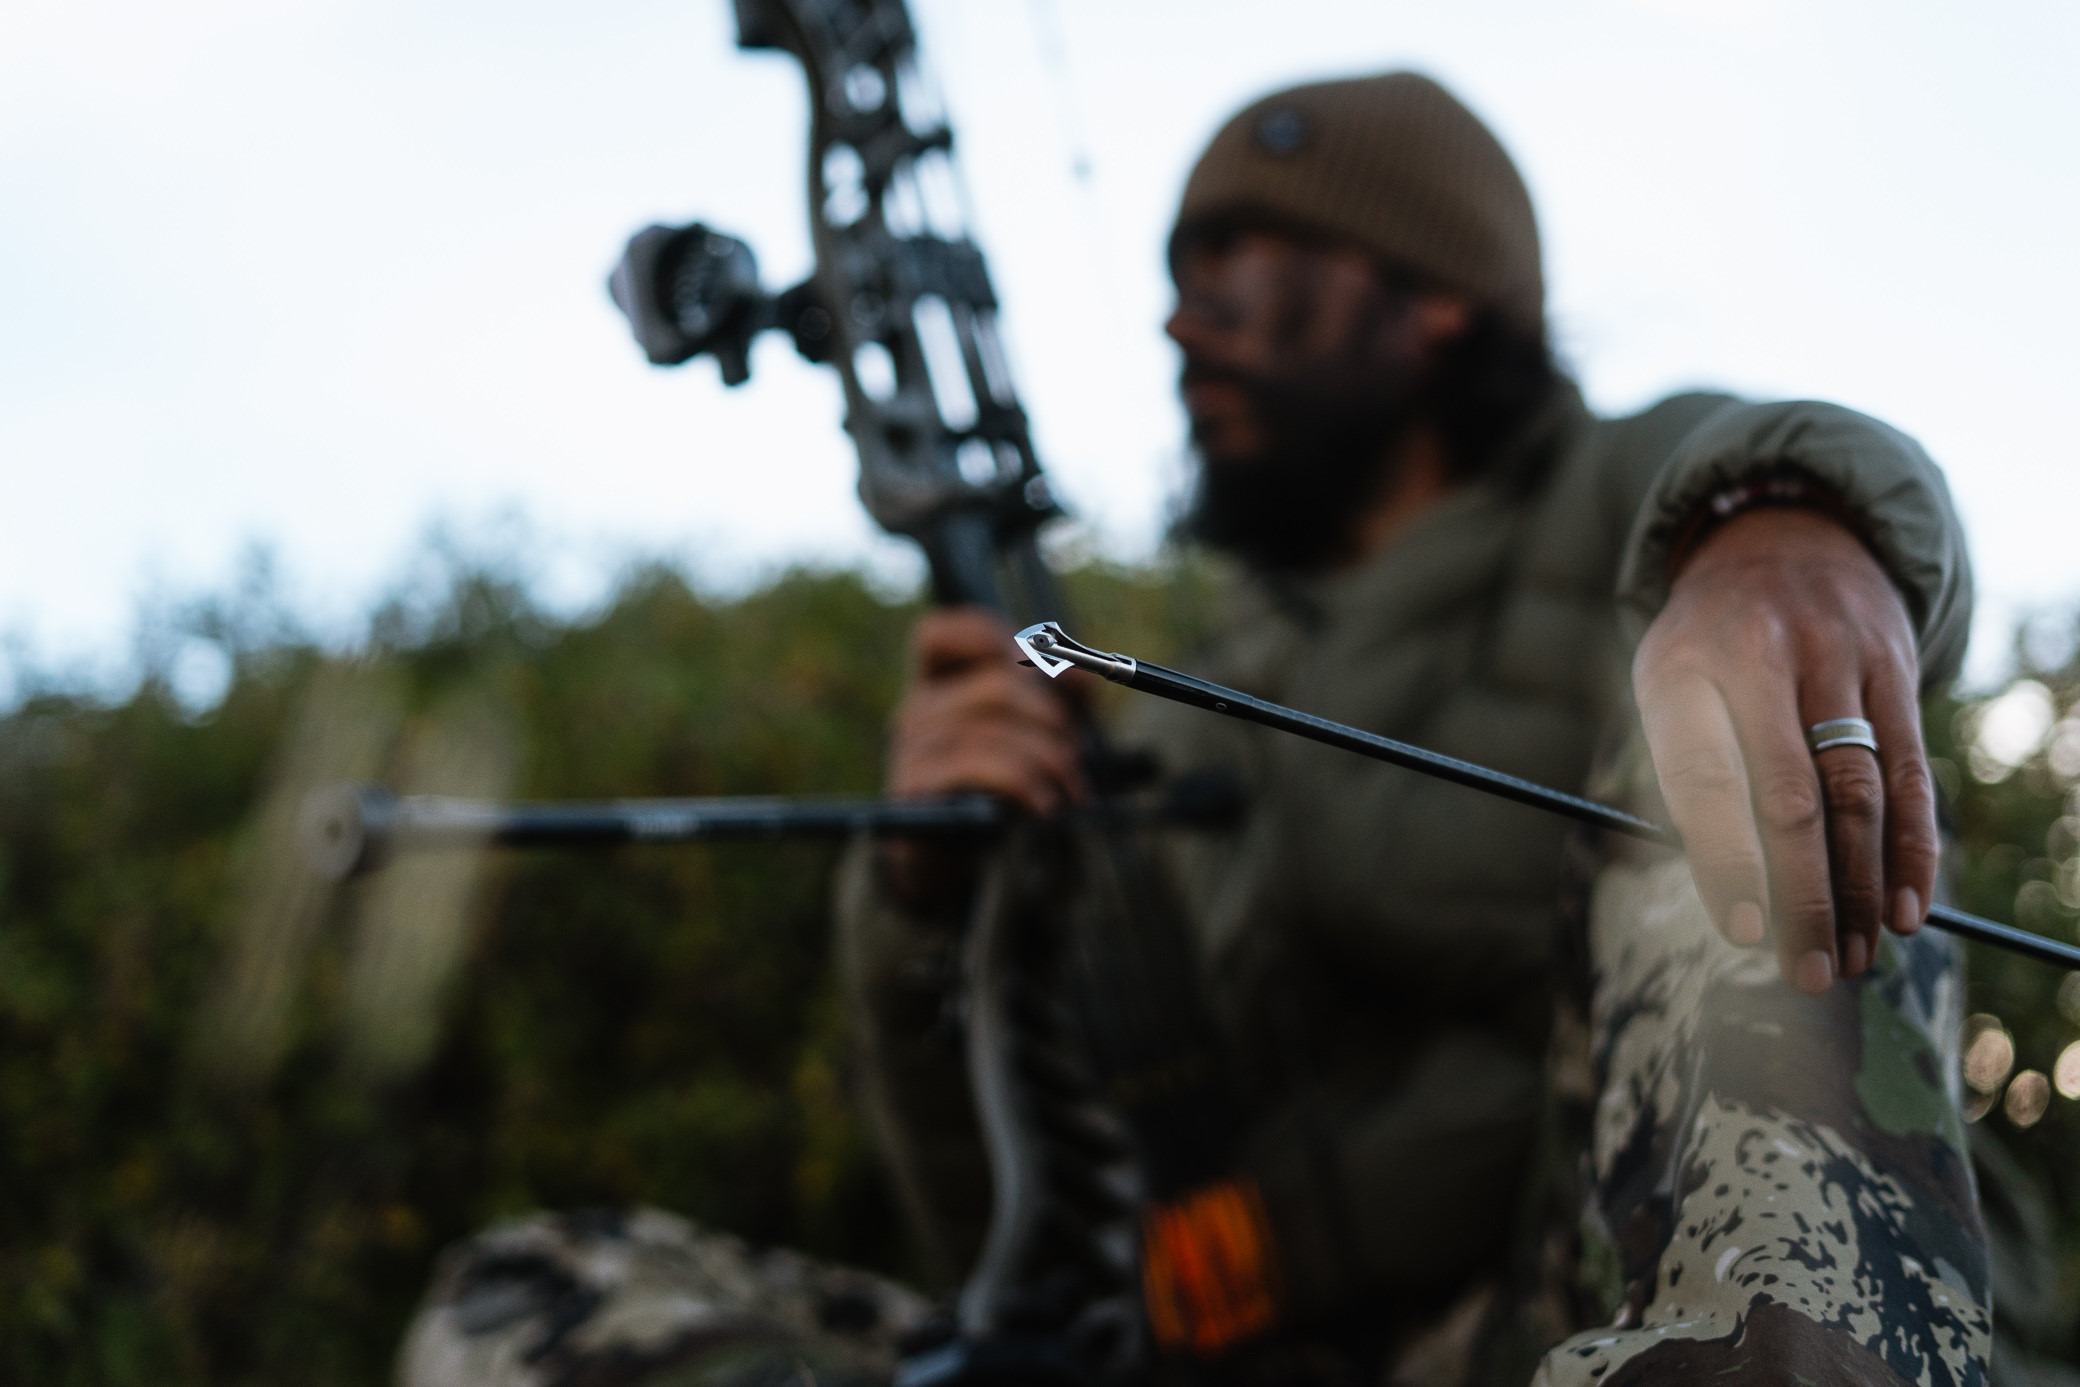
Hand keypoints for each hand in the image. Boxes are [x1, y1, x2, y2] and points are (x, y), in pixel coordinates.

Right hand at [881, 608, 1086, 906]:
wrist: (950, 869)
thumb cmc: (992, 798)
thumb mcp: (1028, 742)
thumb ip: (1055, 704)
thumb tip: (1084, 678)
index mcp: (938, 688)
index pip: (942, 635)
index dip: (990, 636)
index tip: (1044, 665)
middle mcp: (917, 710)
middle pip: (991, 682)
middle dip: (1050, 715)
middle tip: (1077, 753)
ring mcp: (911, 748)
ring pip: (989, 727)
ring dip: (1045, 757)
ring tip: (1072, 790)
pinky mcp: (914, 789)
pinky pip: (971, 765)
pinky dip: (1019, 780)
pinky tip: (1044, 805)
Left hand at [1633, 508, 1935, 992]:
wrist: (1783, 541)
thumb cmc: (1707, 647)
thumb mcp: (1667, 688)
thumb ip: (1687, 779)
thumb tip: (1729, 901)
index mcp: (1681, 668)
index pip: (1705, 780)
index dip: (1727, 863)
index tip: (1744, 935)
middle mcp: (1761, 657)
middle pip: (1791, 796)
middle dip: (1804, 896)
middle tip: (1810, 974)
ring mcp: (1836, 657)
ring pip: (1858, 791)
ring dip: (1861, 888)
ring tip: (1854, 958)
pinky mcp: (1894, 669)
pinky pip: (1909, 771)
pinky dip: (1910, 847)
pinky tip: (1906, 909)